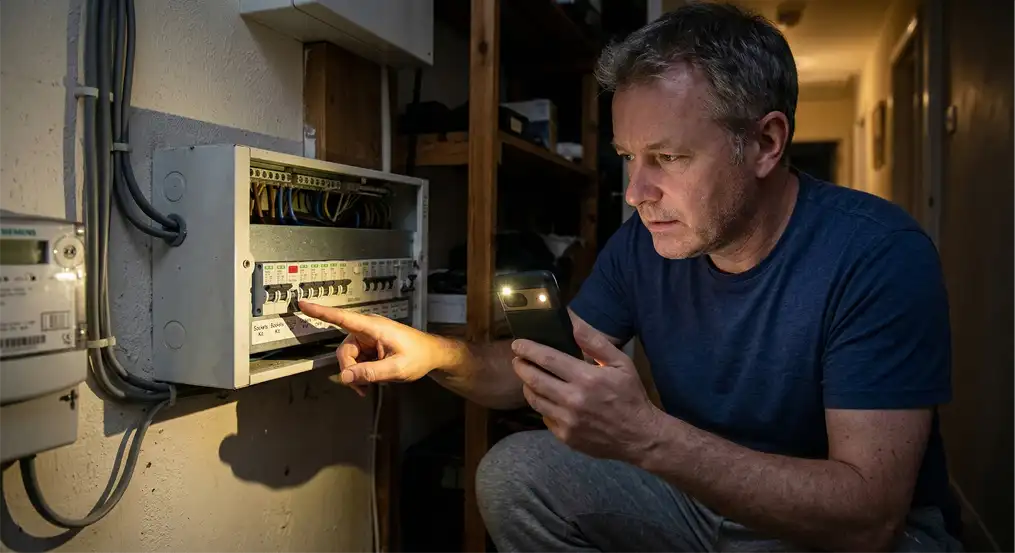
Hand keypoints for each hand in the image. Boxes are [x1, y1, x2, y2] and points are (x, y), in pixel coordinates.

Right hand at [299, 301, 447, 395]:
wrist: (432, 355)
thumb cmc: (419, 356)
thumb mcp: (396, 368)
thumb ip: (371, 372)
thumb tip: (345, 377)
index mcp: (374, 328)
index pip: (343, 318)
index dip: (321, 312)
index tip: (303, 304)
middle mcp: (368, 330)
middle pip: (344, 351)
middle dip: (349, 370)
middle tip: (361, 388)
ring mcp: (368, 339)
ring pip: (348, 358)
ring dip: (355, 374)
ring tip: (367, 388)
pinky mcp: (370, 347)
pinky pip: (356, 361)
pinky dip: (359, 373)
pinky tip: (369, 383)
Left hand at [510, 324, 662, 461]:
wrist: (639, 436)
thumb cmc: (630, 396)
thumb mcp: (621, 363)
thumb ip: (595, 342)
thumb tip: (572, 321)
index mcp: (587, 378)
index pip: (547, 359)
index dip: (528, 350)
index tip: (517, 344)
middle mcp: (573, 400)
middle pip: (534, 379)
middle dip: (521, 366)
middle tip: (517, 359)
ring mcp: (567, 421)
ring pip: (535, 400)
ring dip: (527, 386)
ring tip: (528, 377)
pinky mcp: (565, 436)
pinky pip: (544, 417)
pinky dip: (542, 406)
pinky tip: (547, 399)